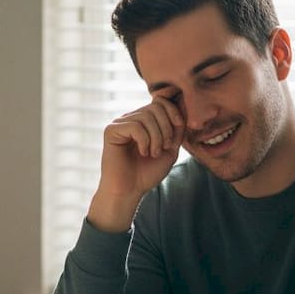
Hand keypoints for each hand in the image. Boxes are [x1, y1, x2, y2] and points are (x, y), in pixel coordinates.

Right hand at [87, 98, 184, 231]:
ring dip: (157, 137)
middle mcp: (131, 118)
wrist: (129, 191)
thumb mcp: (170, 149)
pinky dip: (144, 141)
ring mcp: (120, 123)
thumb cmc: (147, 173)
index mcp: (144, 121)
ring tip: (153, 153)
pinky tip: (143, 153)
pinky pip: (135, 126)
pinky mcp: (111, 130)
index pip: (161, 102)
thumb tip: (183, 106)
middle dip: (166, 128)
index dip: (174, 113)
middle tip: (165, 147)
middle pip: (156, 107)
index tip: (175, 137)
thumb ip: (176, 129)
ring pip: (146, 116)